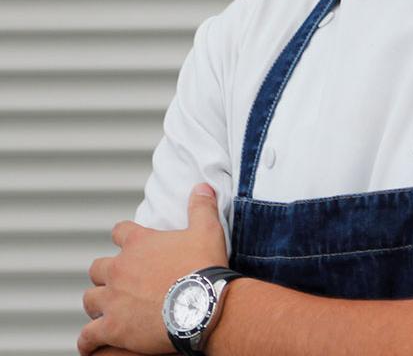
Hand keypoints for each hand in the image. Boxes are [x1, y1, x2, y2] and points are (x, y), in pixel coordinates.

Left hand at [78, 184, 227, 355]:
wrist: (201, 306)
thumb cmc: (204, 268)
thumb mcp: (208, 230)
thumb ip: (202, 207)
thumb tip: (202, 187)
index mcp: (140, 243)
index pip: (119, 232)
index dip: (123, 236)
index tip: (128, 242)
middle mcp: (120, 268)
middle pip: (98, 267)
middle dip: (106, 274)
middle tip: (120, 281)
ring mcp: (114, 299)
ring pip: (90, 299)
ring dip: (97, 303)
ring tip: (107, 310)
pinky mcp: (113, 327)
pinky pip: (88, 335)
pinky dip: (89, 340)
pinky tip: (91, 343)